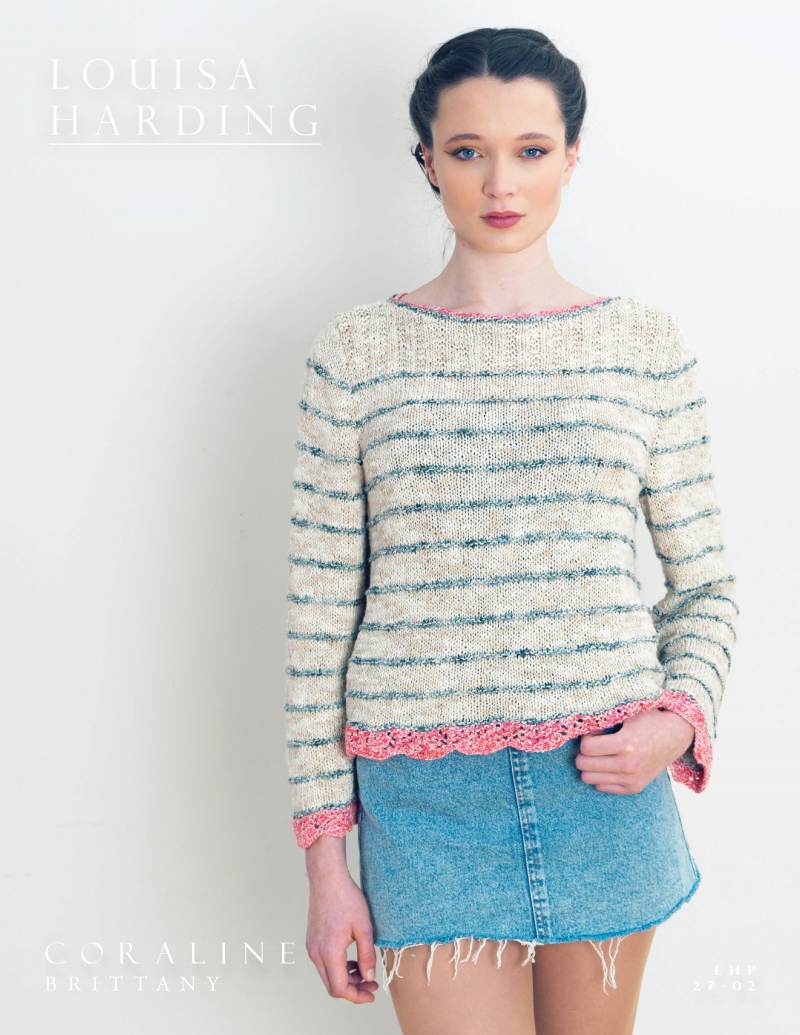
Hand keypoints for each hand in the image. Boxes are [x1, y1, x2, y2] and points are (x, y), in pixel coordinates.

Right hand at [305, 848, 378, 1004]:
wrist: (327, 879)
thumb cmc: (347, 899)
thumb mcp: (364, 927)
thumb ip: (366, 955)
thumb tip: (369, 977)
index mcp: (329, 952)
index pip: (340, 988)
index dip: (357, 996)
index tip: (372, 993)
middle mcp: (316, 953)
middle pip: (332, 986)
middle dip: (353, 990)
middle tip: (371, 984)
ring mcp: (312, 947)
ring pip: (327, 975)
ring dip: (345, 979)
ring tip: (363, 970)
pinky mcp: (312, 941)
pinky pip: (323, 964)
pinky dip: (338, 968)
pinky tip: (351, 960)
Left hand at [574, 708, 695, 793]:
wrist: (676, 736)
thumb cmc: (649, 720)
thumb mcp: (628, 713)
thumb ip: (605, 719)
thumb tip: (580, 725)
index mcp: (626, 744)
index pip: (586, 747)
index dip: (585, 738)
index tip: (593, 733)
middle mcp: (628, 765)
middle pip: (584, 765)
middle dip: (583, 753)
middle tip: (593, 745)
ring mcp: (631, 779)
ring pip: (589, 779)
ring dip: (589, 766)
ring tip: (600, 755)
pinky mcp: (634, 788)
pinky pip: (601, 787)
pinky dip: (601, 775)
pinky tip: (610, 764)